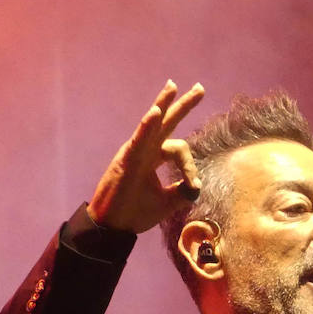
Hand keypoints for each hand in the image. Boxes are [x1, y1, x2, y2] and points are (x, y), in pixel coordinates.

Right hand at [87, 80, 204, 232]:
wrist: (113, 227)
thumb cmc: (135, 212)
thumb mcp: (166, 203)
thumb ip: (182, 193)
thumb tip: (197, 187)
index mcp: (153, 158)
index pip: (179, 149)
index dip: (191, 166)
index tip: (195, 185)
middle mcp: (145, 151)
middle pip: (166, 123)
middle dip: (183, 105)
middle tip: (199, 88)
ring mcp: (135, 153)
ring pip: (152, 124)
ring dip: (163, 104)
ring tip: (173, 86)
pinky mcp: (126, 160)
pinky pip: (139, 140)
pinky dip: (147, 126)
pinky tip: (156, 111)